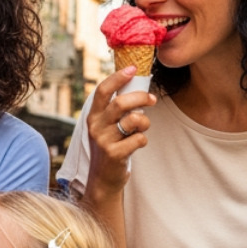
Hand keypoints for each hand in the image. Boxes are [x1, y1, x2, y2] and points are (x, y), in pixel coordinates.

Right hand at [85, 66, 156, 199]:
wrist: (103, 179)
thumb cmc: (111, 146)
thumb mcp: (107, 126)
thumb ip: (117, 109)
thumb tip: (138, 87)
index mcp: (93, 115)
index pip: (102, 90)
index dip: (117, 77)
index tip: (133, 68)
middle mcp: (96, 126)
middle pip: (121, 103)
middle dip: (141, 98)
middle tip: (152, 99)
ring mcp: (104, 140)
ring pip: (133, 120)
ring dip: (145, 122)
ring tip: (143, 127)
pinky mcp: (114, 154)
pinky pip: (139, 139)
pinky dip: (143, 139)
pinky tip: (137, 144)